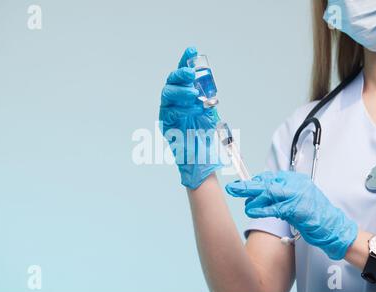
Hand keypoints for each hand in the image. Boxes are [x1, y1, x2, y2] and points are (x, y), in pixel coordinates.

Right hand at [159, 47, 221, 188]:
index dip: (185, 61)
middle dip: (180, 74)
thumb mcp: (209, 111)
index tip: (191, 50)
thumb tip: (207, 84)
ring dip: (180, 91)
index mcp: (185, 95)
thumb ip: (206, 97)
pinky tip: (189, 109)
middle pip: (171, 81)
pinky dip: (179, 108)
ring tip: (193, 95)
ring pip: (167, 93)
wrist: (201, 156)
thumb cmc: (205, 134)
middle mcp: (175, 100)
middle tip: (190, 73)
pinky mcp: (165, 123)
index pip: (183, 75)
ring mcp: (168, 111)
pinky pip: (168, 111)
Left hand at [226, 171, 357, 259]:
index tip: (242, 185)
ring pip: (268, 192)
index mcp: (296, 180)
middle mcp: (296, 184)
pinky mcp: (296, 208)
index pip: (270, 177)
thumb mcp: (298, 199)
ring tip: (246, 206)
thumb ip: (282, 194)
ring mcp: (296, 195)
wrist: (335, 228)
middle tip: (233, 187)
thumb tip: (261, 193)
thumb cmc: (316, 216)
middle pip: (266, 182)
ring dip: (253, 199)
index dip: (255, 182)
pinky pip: (273, 207)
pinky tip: (252, 211)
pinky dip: (261, 209)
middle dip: (247, 186)